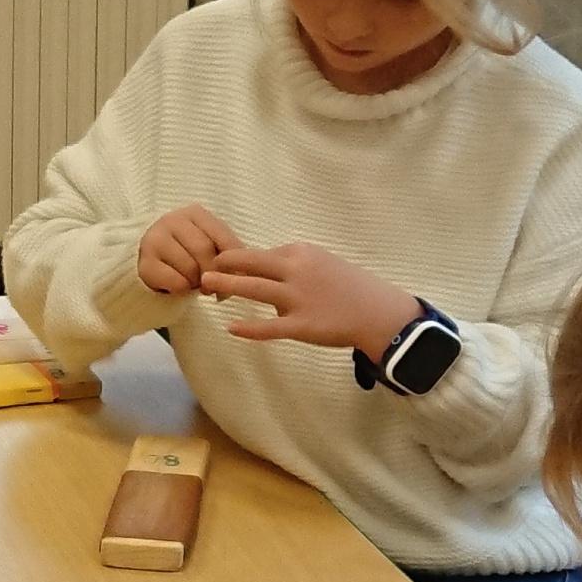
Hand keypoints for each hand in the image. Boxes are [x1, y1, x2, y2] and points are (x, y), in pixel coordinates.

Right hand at [136, 205, 237, 299]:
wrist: (152, 259)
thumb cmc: (188, 252)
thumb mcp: (210, 245)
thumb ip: (228, 253)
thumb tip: (243, 275)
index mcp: (195, 213)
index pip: (223, 236)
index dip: (233, 261)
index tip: (236, 277)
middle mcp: (171, 220)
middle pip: (204, 250)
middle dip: (213, 274)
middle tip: (213, 288)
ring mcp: (155, 240)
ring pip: (189, 267)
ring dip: (197, 282)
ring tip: (193, 283)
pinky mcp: (144, 263)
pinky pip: (175, 282)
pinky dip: (183, 290)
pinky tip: (179, 287)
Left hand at [198, 241, 417, 360]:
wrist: (379, 312)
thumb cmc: (351, 287)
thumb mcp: (323, 262)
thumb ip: (294, 264)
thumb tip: (265, 268)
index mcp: (301, 253)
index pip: (262, 253)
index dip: (240, 259)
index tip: (223, 264)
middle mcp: (297, 271)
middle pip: (251, 263)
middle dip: (224, 263)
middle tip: (203, 266)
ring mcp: (298, 298)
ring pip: (254, 289)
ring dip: (227, 286)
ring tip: (205, 284)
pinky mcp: (302, 325)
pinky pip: (269, 327)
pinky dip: (248, 328)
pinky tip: (230, 328)